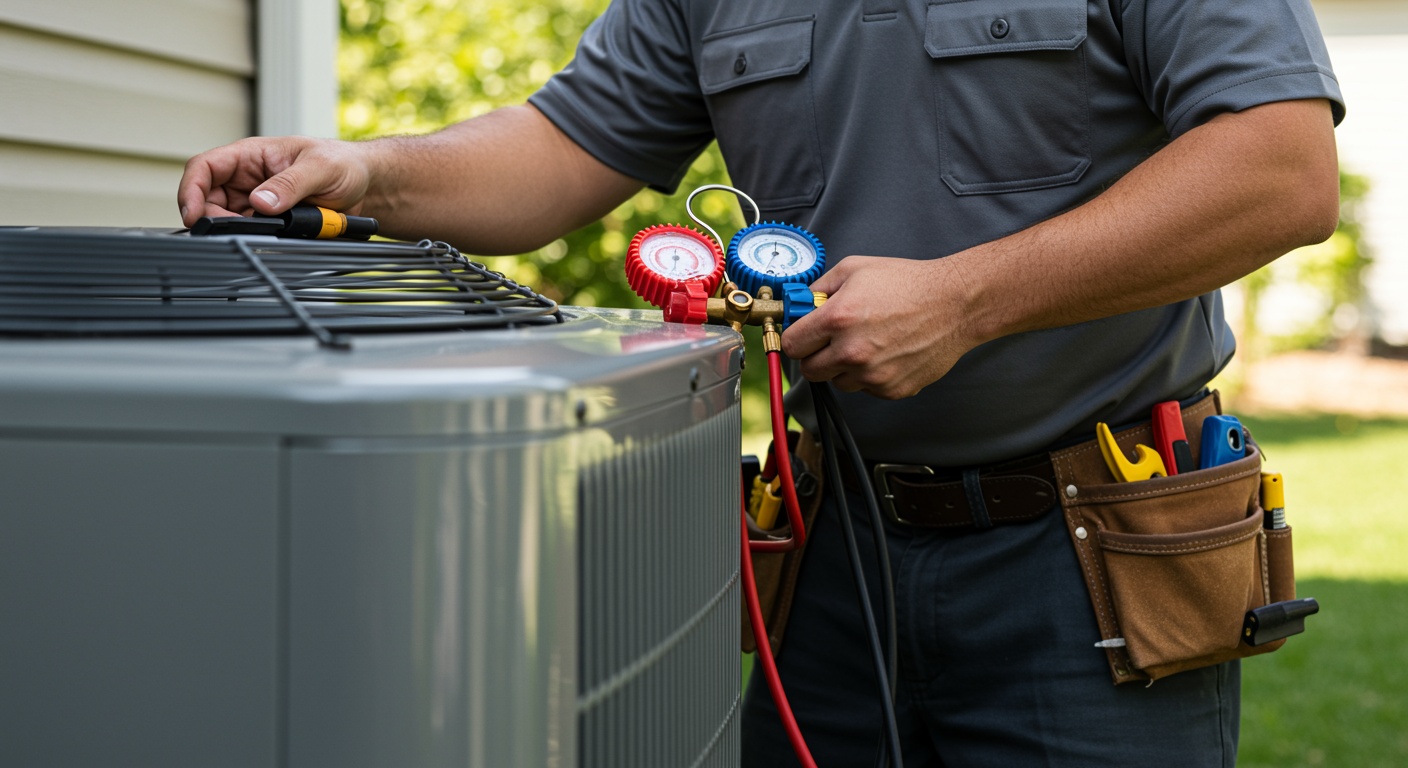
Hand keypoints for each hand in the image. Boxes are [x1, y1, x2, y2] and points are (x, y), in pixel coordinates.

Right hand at [177, 136, 374, 226]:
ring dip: (236, 231)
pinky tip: (274, 238)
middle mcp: (247, 177)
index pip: (205, 167)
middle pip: (208, 199)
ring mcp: (256, 201)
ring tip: (266, 233)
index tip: (193, 215)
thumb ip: (291, 184)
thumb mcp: (320, 168)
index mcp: (251, 155)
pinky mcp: (269, 220)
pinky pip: (250, 232)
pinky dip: (255, 239)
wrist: (367, 185)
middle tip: (238, 231)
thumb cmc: (344, 164)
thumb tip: (260, 202)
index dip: (191, 189)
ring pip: (226, 219)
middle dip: (213, 218)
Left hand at [780, 255, 982, 399]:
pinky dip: (870, 374)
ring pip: (839, 382)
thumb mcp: (854, 269)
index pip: (792, 345)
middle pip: (810, 371)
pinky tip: (887, 351)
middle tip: (831, 340)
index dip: (795, 338)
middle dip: (816, 355)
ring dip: (844, 367)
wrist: (954, 303)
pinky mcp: (892, 389)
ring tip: (866, 342)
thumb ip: (818, 289)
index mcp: (838, 319)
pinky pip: (866, 388)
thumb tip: (798, 305)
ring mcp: (873, 375)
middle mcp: (853, 352)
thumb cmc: (908, 283)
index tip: (802, 335)